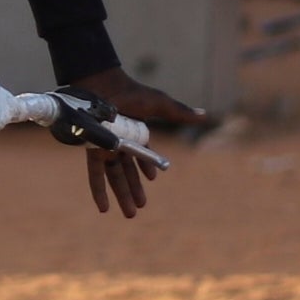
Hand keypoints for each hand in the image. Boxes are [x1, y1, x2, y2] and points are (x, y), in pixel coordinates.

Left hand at [58, 65, 205, 218]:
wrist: (104, 86)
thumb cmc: (132, 93)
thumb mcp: (161, 105)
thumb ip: (181, 113)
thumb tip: (205, 114)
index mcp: (134, 133)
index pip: (140, 156)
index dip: (145, 168)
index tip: (153, 180)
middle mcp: (119, 142)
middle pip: (126, 172)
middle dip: (134, 190)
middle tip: (139, 208)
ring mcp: (105, 147)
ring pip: (114, 177)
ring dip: (121, 196)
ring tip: (131, 214)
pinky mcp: (93, 150)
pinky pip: (95, 175)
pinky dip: (99, 192)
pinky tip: (104, 208)